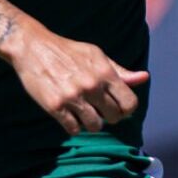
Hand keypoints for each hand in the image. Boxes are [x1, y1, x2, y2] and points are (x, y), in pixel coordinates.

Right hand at [11, 27, 148, 134]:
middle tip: (98, 109)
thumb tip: (144, 78)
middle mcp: (91, 85)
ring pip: (95, 126)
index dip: (126, 109)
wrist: (32, 47)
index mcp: (104, 72)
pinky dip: (73, 126)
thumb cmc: (68, 51)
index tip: (117, 107)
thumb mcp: (96, 56)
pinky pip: (74, 129)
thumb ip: (120, 71)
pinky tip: (69, 114)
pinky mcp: (55, 106)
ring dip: (90, 123)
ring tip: (83, 112)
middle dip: (108, 116)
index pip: (130, 103)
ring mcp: (73, 97)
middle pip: (114, 117)